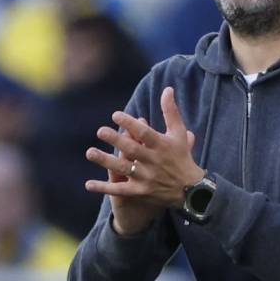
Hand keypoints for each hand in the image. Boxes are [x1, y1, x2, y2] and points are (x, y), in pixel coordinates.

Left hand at [85, 86, 205, 234]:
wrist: (191, 190)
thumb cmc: (182, 156)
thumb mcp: (179, 133)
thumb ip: (170, 111)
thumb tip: (167, 89)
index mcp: (161, 145)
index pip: (144, 133)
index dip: (130, 124)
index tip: (115, 115)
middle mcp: (153, 161)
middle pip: (132, 150)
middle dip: (116, 140)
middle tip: (100, 131)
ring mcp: (146, 177)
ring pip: (123, 169)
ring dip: (105, 161)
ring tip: (90, 153)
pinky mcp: (141, 191)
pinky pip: (120, 191)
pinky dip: (105, 188)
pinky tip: (88, 184)